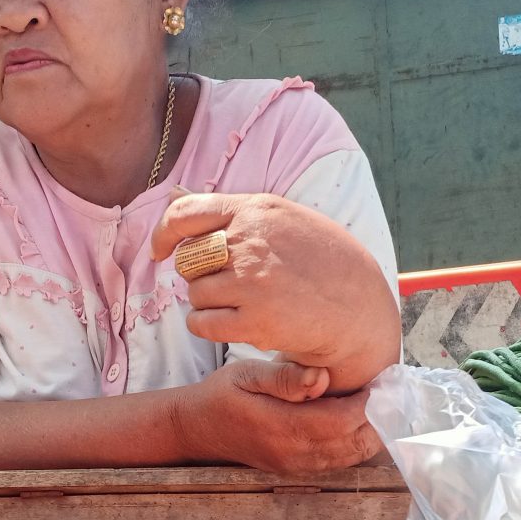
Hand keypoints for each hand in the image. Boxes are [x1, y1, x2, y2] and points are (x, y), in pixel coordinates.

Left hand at [151, 192, 400, 389]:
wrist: (361, 311)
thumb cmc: (324, 262)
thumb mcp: (284, 219)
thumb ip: (230, 210)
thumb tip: (173, 193)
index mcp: (258, 211)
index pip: (186, 214)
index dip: (164, 234)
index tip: (159, 250)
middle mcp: (251, 243)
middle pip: (188, 259)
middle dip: (199, 274)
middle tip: (228, 283)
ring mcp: (252, 283)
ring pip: (194, 294)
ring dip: (208, 302)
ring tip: (241, 303)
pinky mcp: (254, 322)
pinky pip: (200, 324)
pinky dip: (207, 326)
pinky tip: (232, 324)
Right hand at [174, 360, 382, 474]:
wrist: (198, 428)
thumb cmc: (222, 394)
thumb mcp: (246, 374)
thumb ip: (284, 378)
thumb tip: (321, 378)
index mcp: (282, 427)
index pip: (342, 421)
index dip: (368, 403)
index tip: (381, 380)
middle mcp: (293, 453)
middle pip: (354, 443)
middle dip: (377, 419)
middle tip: (388, 391)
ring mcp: (296, 465)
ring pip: (351, 456)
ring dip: (370, 432)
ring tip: (378, 403)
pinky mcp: (296, 469)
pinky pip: (338, 462)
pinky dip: (355, 443)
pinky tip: (358, 421)